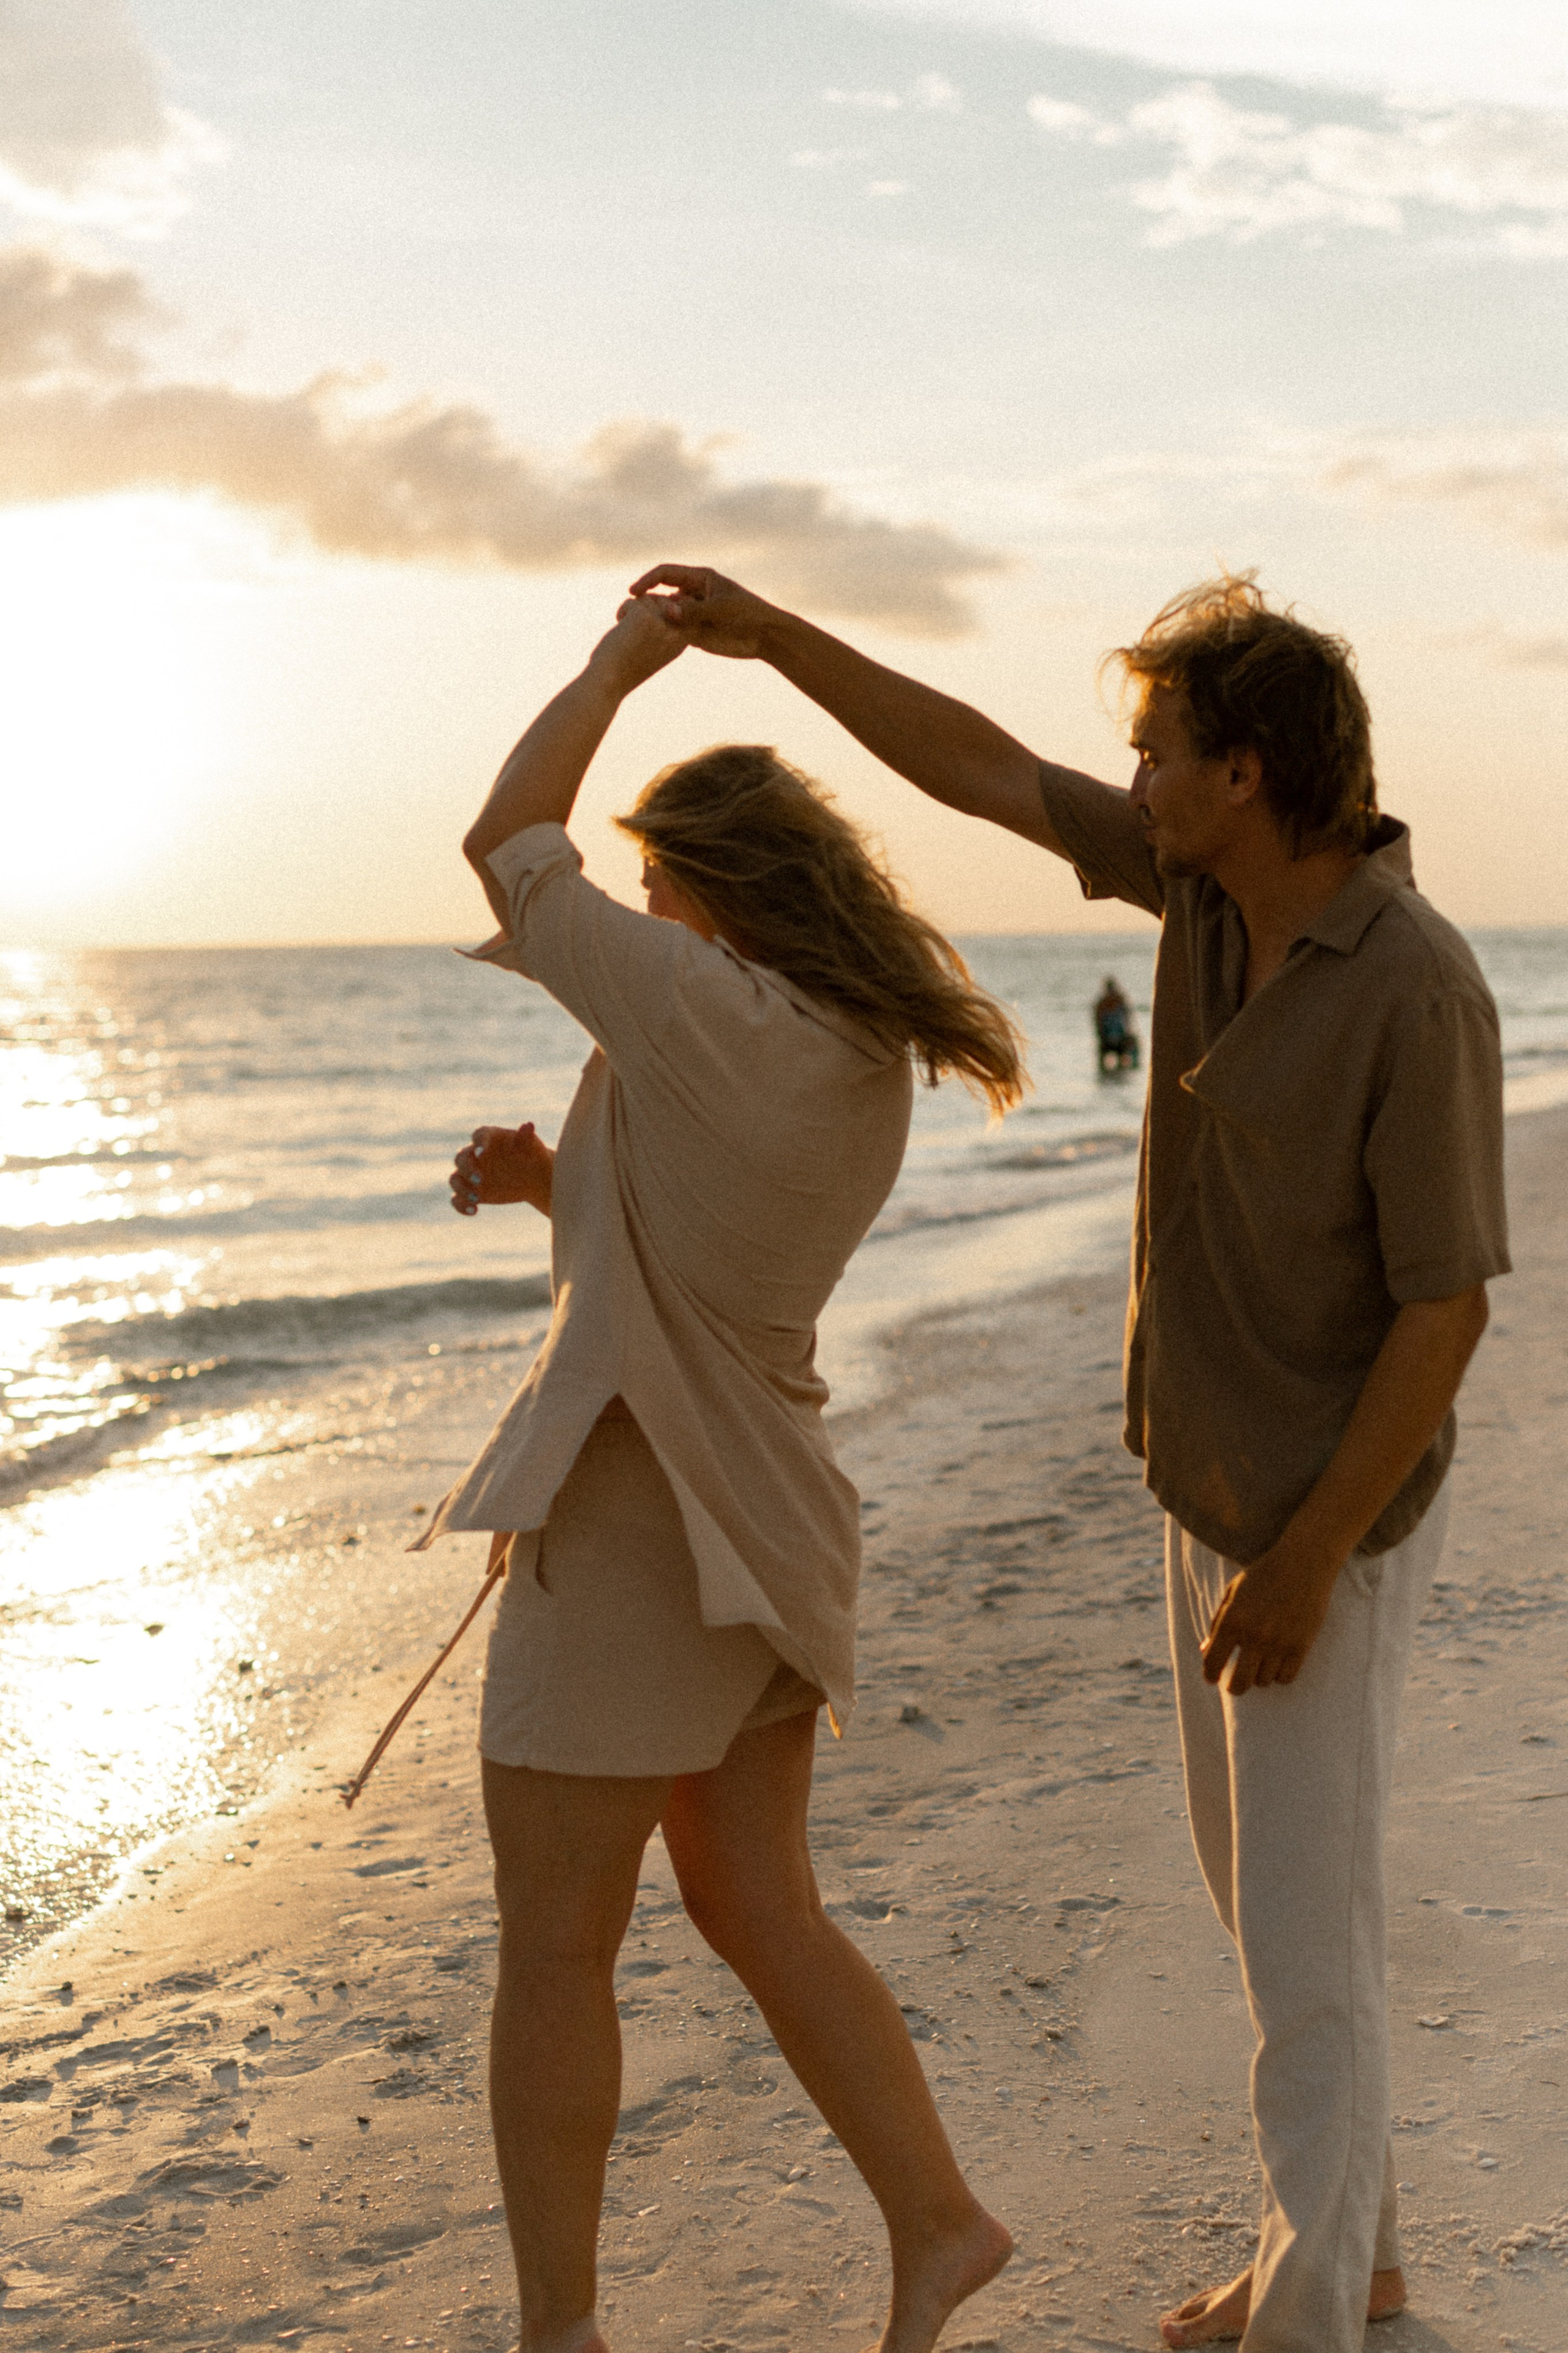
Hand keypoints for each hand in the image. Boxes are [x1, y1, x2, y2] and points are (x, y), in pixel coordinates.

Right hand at [449, 1123, 553, 1217]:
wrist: (534, 1177)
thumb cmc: (533, 1156)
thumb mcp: (532, 1147)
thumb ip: (527, 1137)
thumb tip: (529, 1125)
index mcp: (489, 1137)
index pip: (479, 1135)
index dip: (478, 1143)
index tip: (482, 1152)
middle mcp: (475, 1155)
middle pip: (461, 1158)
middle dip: (467, 1168)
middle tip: (479, 1179)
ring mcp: (470, 1174)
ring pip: (455, 1179)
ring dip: (461, 1189)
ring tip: (476, 1199)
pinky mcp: (471, 1191)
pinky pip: (457, 1199)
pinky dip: (461, 1205)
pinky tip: (473, 1211)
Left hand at [585, 595, 688, 693]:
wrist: (609, 683)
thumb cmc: (627, 668)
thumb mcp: (656, 648)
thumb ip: (666, 626)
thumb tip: (671, 597)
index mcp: (682, 642)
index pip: (679, 611)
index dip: (659, 616)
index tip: (646, 636)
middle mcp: (676, 633)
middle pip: (664, 601)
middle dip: (646, 611)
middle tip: (635, 635)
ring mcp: (661, 624)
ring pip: (648, 599)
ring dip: (633, 612)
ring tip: (627, 633)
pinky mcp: (644, 617)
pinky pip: (632, 601)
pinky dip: (622, 612)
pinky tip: (620, 630)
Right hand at [625, 564, 776, 658]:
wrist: (764, 636)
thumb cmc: (748, 614)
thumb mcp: (721, 609)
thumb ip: (694, 611)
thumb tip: (668, 612)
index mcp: (698, 578)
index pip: (665, 573)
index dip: (647, 581)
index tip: (633, 593)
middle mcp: (692, 594)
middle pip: (660, 594)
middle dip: (645, 603)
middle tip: (626, 616)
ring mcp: (691, 613)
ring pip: (664, 615)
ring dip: (651, 622)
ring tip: (637, 632)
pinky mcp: (693, 632)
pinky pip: (672, 632)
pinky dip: (662, 636)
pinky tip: (651, 644)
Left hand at [1200, 1540, 1342, 1693]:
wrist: (1303, 1563)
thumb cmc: (1263, 1575)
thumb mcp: (1233, 1594)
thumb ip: (1217, 1624)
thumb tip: (1204, 1651)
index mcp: (1232, 1620)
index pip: (1213, 1663)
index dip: (1210, 1675)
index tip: (1212, 1679)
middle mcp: (1254, 1635)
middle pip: (1239, 1683)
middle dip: (1234, 1687)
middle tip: (1234, 1684)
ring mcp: (1279, 1643)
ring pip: (1263, 1681)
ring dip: (1259, 1675)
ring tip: (1260, 1661)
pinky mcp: (1301, 1646)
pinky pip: (1286, 1678)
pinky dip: (1280, 1675)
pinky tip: (1278, 1662)